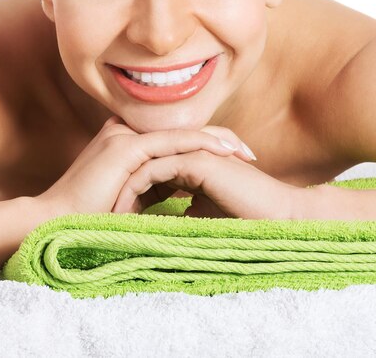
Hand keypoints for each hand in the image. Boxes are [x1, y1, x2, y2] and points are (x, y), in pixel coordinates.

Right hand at [35, 116, 255, 216]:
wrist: (52, 223)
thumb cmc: (88, 219)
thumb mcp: (128, 199)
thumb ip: (150, 191)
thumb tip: (181, 202)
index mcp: (127, 144)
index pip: (175, 139)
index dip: (207, 146)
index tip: (236, 161)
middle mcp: (125, 133)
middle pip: (183, 131)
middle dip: (219, 141)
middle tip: (249, 154)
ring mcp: (124, 137)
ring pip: (181, 133)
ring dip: (216, 141)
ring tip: (245, 152)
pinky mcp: (125, 148)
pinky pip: (172, 142)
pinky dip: (201, 146)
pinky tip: (225, 153)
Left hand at [112, 124, 302, 219]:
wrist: (277, 216)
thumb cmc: (246, 217)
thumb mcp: (203, 214)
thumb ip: (182, 210)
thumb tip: (163, 224)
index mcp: (187, 162)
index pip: (147, 172)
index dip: (129, 193)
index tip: (111, 218)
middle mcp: (186, 152)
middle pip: (139, 165)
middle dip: (118, 189)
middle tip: (98, 214)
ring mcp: (190, 152)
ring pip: (142, 166)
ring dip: (122, 191)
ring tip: (107, 217)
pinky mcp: (195, 159)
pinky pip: (154, 172)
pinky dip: (135, 192)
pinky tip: (124, 215)